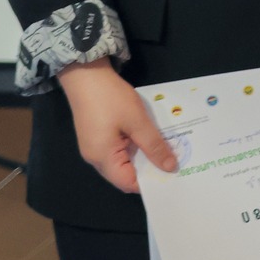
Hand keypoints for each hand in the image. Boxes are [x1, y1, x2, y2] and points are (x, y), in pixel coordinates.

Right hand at [58, 60, 174, 193]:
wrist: (85, 74)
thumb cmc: (111, 99)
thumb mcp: (138, 122)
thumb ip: (154, 146)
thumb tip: (170, 168)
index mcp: (102, 159)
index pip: (128, 184)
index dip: (150, 182)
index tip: (172, 175)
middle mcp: (95, 158)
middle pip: (124, 174)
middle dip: (148, 170)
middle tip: (175, 162)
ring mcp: (94, 147)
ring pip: (122, 162)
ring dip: (142, 157)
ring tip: (166, 151)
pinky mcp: (96, 136)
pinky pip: (117, 150)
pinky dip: (134, 147)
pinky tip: (149, 138)